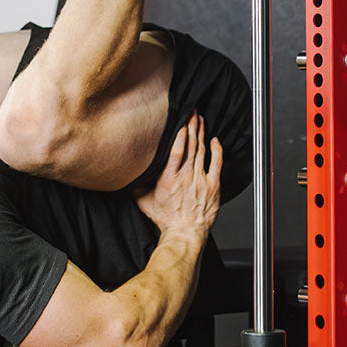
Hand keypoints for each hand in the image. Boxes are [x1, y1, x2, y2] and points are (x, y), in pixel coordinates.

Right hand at [135, 113, 222, 242]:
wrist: (184, 234)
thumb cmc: (165, 220)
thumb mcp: (144, 201)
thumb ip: (137, 184)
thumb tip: (129, 172)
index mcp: (168, 178)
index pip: (176, 151)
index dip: (180, 134)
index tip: (181, 121)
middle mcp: (185, 177)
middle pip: (190, 146)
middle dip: (191, 126)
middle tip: (191, 112)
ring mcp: (200, 181)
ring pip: (202, 151)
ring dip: (201, 133)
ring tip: (200, 120)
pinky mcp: (212, 187)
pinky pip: (216, 164)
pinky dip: (216, 150)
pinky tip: (215, 140)